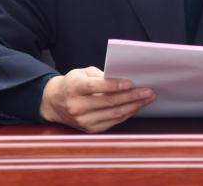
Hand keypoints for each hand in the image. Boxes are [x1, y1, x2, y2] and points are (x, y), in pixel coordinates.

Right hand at [40, 66, 154, 131]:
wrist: (54, 103)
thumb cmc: (72, 83)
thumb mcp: (82, 73)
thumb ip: (101, 75)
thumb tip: (124, 79)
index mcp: (74, 88)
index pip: (97, 87)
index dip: (115, 85)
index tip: (131, 82)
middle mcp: (77, 106)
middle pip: (109, 102)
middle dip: (132, 96)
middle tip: (148, 91)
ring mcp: (84, 120)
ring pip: (114, 114)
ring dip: (134, 106)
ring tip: (148, 98)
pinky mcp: (90, 129)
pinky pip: (113, 121)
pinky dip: (127, 114)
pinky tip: (136, 106)